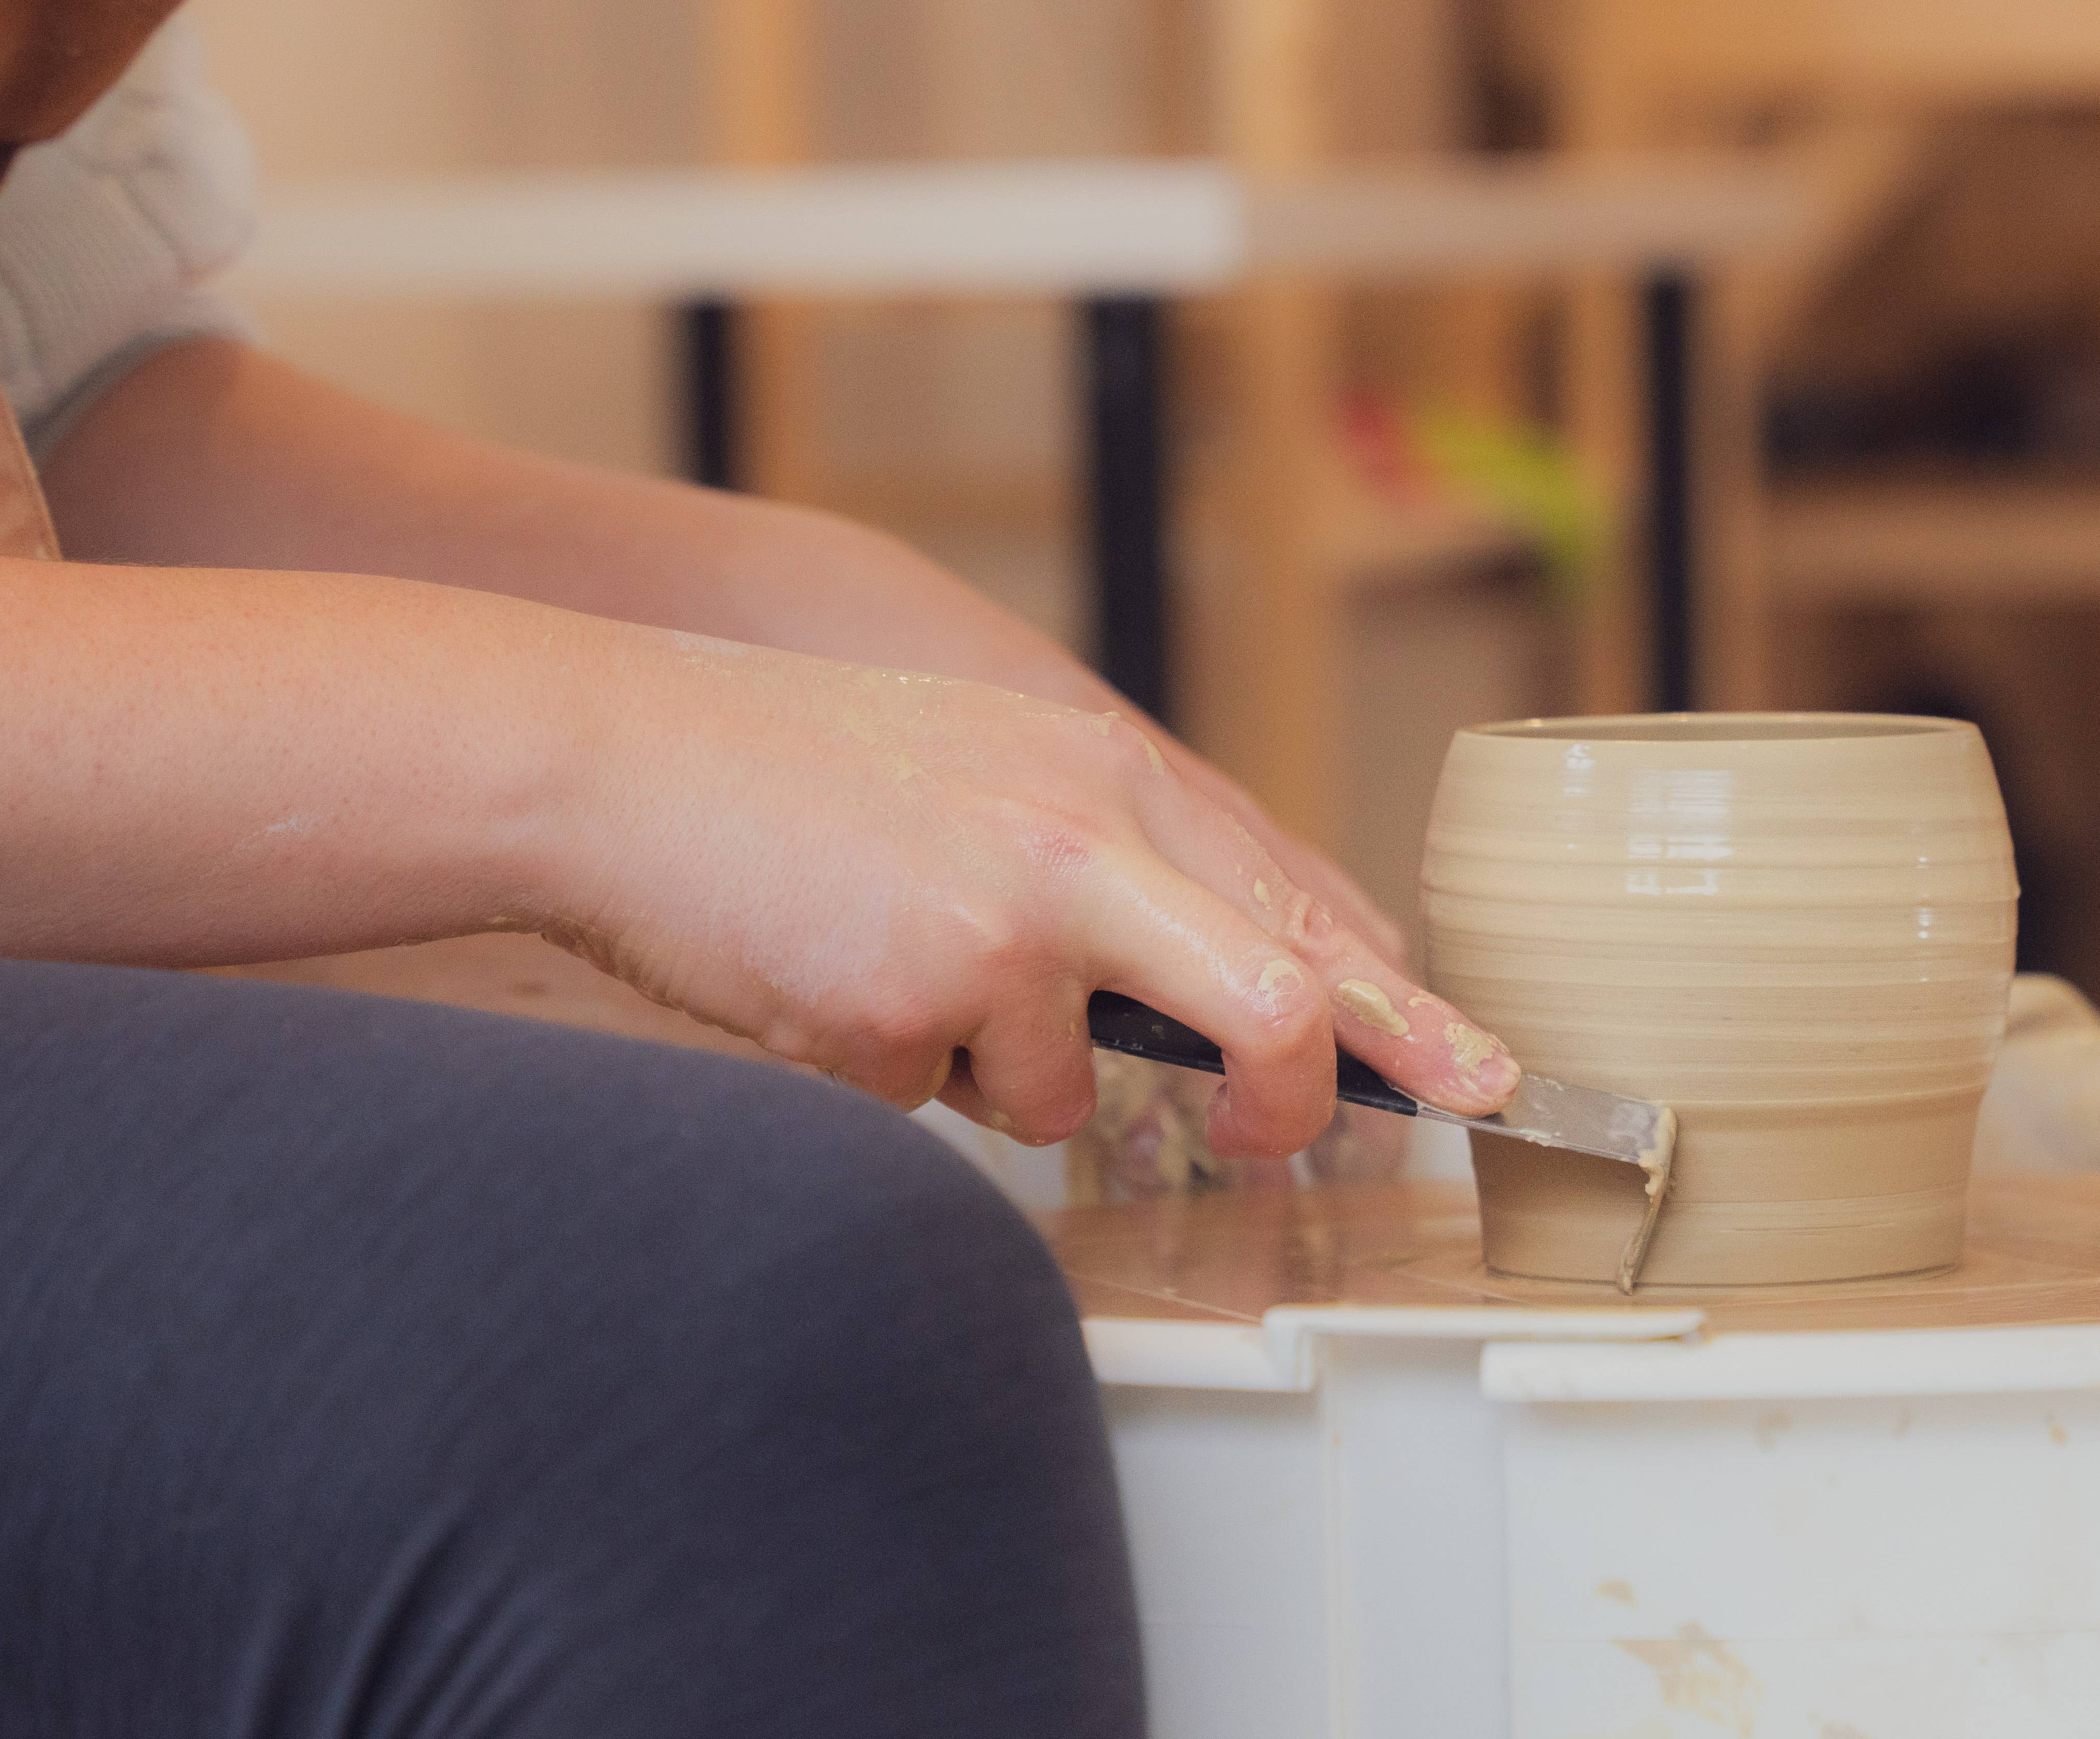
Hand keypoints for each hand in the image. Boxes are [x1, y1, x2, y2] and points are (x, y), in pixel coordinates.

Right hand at [538, 628, 1517, 1155]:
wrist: (619, 755)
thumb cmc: (798, 771)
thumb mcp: (994, 773)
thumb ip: (1113, 858)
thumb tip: (1216, 981)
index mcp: (1106, 775)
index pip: (1297, 904)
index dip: (1399, 1008)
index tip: (1480, 1075)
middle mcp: (1081, 839)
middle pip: (1272, 1003)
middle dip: (1287, 1096)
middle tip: (1267, 1133)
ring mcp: (1003, 921)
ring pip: (1060, 1091)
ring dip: (989, 1074)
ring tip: (889, 968)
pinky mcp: (911, 998)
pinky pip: (932, 1101)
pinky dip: (882, 1070)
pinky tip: (820, 976)